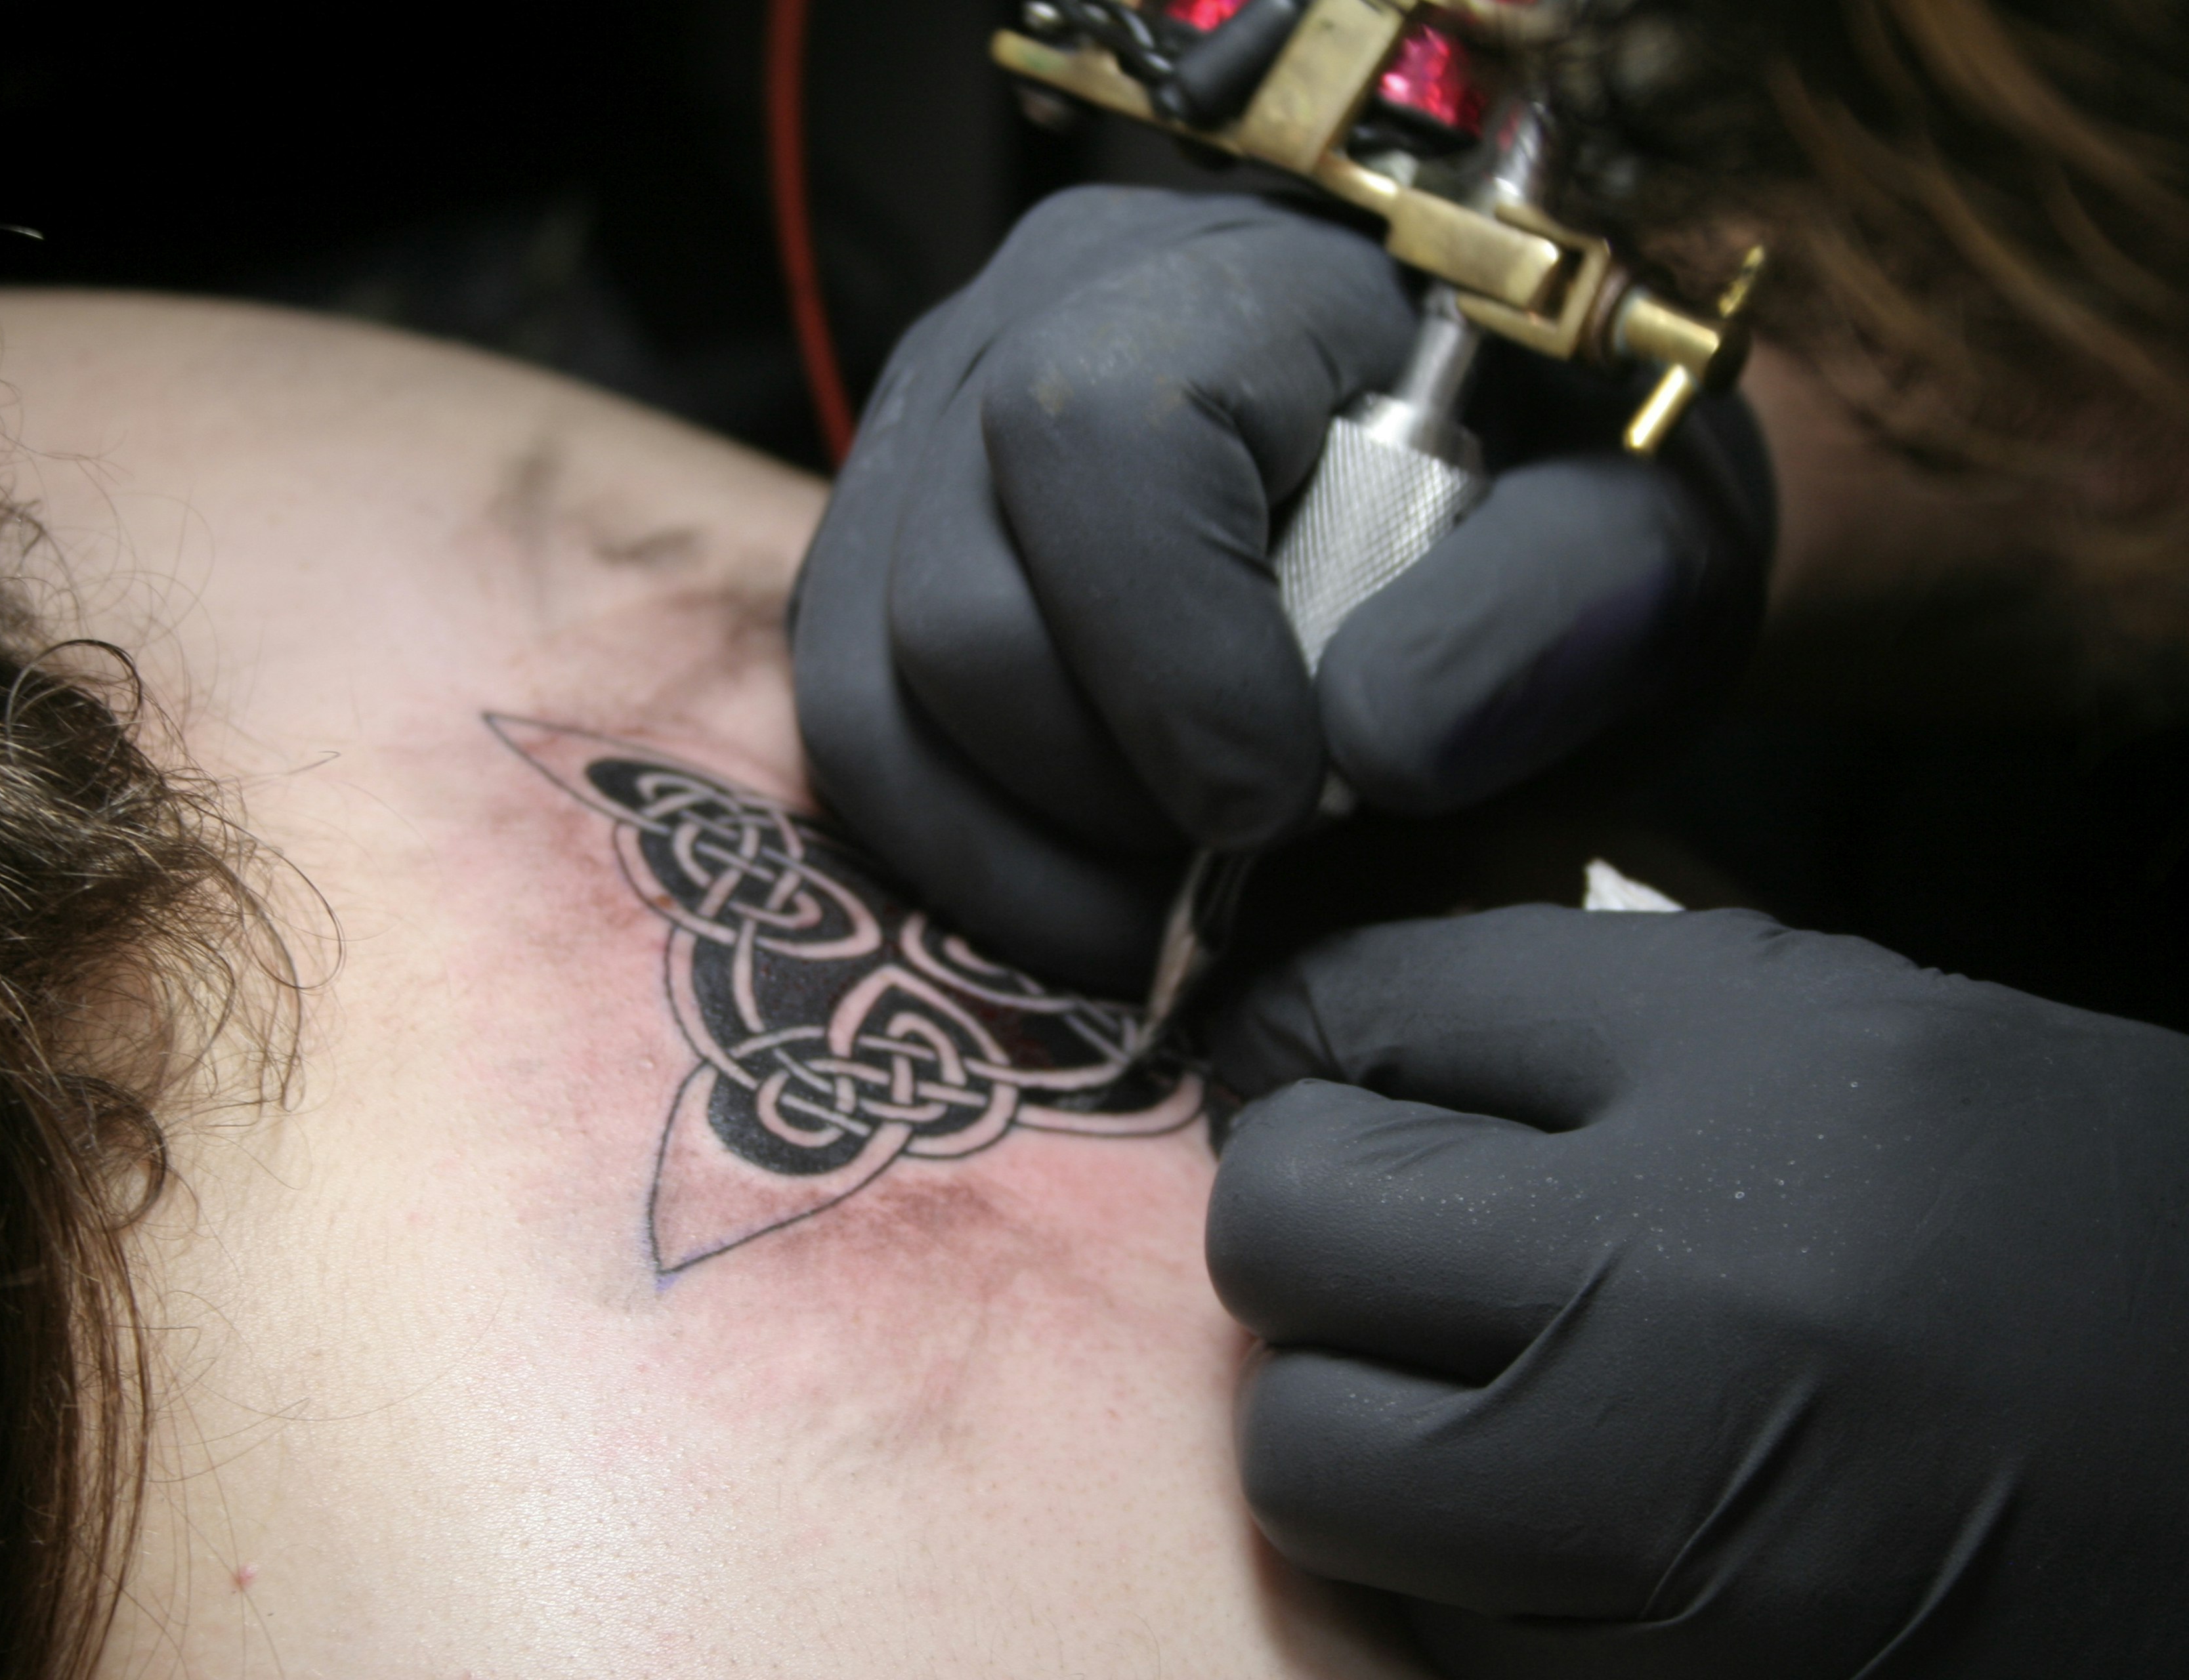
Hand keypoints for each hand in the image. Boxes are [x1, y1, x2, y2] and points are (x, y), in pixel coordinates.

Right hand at [790, 185, 1773, 995]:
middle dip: (1107, 791)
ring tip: (1176, 901)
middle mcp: (1013, 334)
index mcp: (1220, 272)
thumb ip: (1544, 622)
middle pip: (956, 608)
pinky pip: (859, 747)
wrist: (1505, 497)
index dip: (1177, 659)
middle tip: (1249, 853)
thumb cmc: (1559, 507)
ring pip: (869, 701)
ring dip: (1026, 857)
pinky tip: (1101, 888)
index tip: (1290, 799)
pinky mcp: (878, 566)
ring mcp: (917, 452)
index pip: (1101, 437)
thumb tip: (1367, 743)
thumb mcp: (1633, 549)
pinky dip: (974, 859)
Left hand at [1208, 905, 2188, 1677]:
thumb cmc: (2032, 1214)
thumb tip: (1269, 1036)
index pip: (1364, 1034)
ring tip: (1492, 1377)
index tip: (1355, 1086)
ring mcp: (1672, 1573)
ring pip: (1311, 1464)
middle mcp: (1687, 1349)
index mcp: (1745, 1119)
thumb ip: (1516, 1011)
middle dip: (1308, 1228)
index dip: (1322, 1055)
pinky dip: (1455, 1556)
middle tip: (1412, 1238)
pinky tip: (1571, 1503)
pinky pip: (1426, 1621)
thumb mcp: (1812, 1029)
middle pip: (1280, 1243)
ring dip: (1354, 1407)